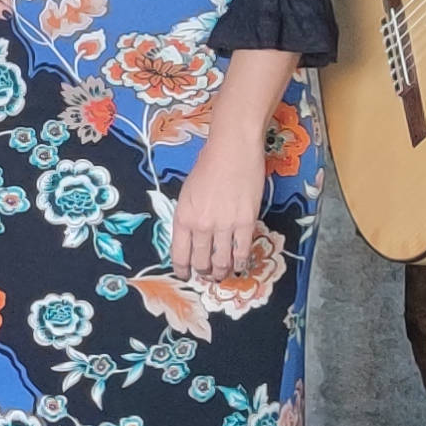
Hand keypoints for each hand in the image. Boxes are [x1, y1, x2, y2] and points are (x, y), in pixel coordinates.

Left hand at [165, 150, 274, 291]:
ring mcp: (224, 226)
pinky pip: (242, 251)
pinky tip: (239, 266)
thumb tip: (193, 238)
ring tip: (222, 274)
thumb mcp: (187, 193)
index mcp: (183, 217)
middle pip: (201, 261)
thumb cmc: (208, 166)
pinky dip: (240, 263)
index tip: (186, 275)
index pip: (179, 254)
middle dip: (204, 272)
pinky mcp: (245, 223)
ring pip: (222, 261)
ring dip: (221, 272)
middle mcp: (201, 226)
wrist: (233, 150)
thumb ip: (189, 217)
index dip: (183, 269)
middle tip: (207, 274)